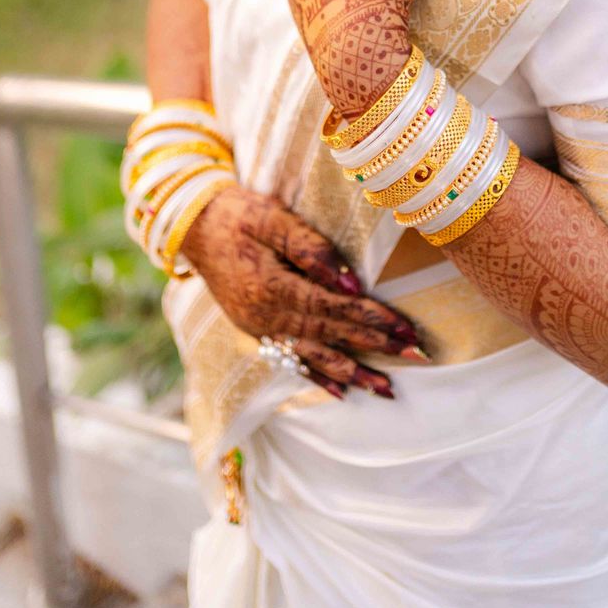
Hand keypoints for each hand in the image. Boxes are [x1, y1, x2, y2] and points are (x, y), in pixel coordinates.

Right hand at [181, 183, 425, 398]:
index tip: (405, 329)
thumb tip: (349, 283)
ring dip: (354, 372)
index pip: (333, 308)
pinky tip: (342, 393)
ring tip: (386, 389)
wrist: (193, 226)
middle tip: (415, 357)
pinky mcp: (256, 330)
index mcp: (272, 288)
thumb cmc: (237, 214)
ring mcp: (260, 329)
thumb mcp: (271, 218)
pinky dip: (318, 378)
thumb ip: (310, 248)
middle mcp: (266, 318)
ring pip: (315, 356)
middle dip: (375, 346)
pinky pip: (292, 360)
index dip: (371, 319)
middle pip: (331, 335)